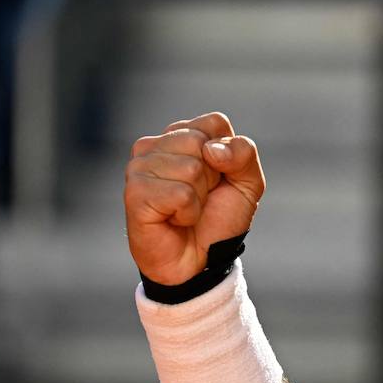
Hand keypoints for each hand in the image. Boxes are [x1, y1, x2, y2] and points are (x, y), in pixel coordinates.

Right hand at [124, 112, 266, 284]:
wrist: (201, 260)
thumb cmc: (219, 218)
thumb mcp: (247, 183)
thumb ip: (243, 153)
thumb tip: (211, 150)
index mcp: (181, 135)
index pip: (214, 123)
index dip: (227, 157)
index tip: (217, 179)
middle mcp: (155, 145)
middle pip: (201, 144)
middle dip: (212, 178)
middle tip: (199, 197)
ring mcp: (140, 167)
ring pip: (191, 168)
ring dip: (199, 198)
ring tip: (185, 210)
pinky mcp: (134, 192)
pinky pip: (180, 194)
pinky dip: (188, 213)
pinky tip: (175, 220)